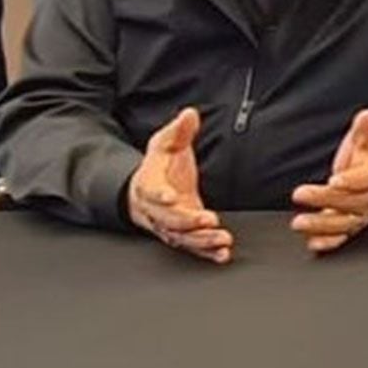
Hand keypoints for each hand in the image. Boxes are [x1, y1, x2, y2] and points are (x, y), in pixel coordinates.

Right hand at [127, 108, 231, 263]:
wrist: (146, 191)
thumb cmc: (157, 167)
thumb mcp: (164, 143)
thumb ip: (178, 131)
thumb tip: (190, 114)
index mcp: (148, 185)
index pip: (151, 191)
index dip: (160, 195)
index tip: (171, 196)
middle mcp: (156, 210)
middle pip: (168, 220)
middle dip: (188, 222)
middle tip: (208, 219)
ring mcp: (169, 226)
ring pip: (181, 238)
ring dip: (202, 241)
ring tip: (221, 240)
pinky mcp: (182, 235)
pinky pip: (192, 248)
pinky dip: (206, 253)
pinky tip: (222, 253)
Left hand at [290, 109, 367, 253]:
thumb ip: (367, 129)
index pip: (367, 179)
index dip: (351, 181)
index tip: (335, 180)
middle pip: (351, 202)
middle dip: (325, 199)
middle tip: (301, 194)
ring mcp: (362, 216)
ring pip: (344, 223)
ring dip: (321, 225)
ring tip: (299, 222)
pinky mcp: (352, 227)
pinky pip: (342, 237)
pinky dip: (328, 242)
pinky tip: (313, 242)